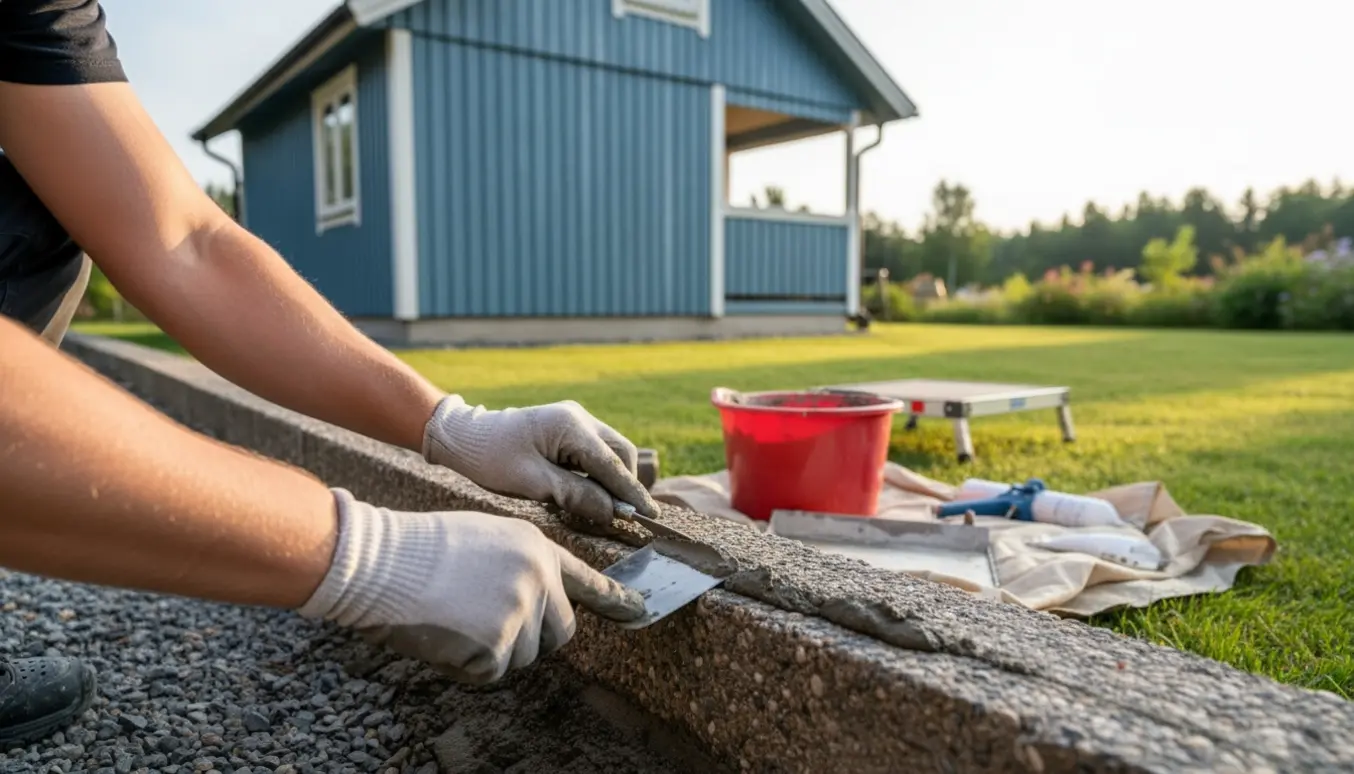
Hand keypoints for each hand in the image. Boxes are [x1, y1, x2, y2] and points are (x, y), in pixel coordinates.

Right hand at [298, 489, 644, 683]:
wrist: (381, 560)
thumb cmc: (420, 548)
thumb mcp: (485, 539)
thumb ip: (520, 567)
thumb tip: (536, 603)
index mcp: (536, 548)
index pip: (586, 581)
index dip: (616, 600)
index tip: (640, 612)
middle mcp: (538, 577)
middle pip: (560, 632)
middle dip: (535, 639)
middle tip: (493, 627)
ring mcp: (521, 610)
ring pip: (525, 656)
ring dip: (494, 651)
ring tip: (456, 617)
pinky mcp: (499, 642)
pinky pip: (492, 671)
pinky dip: (468, 664)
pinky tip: (445, 633)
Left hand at [421, 395, 659, 524]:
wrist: (462, 436)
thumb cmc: (490, 458)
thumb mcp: (532, 483)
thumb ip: (576, 495)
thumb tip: (612, 512)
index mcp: (570, 426)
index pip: (612, 464)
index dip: (632, 492)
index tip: (650, 515)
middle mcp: (578, 418)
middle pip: (620, 452)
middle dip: (626, 484)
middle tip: (629, 516)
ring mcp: (574, 421)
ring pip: (610, 452)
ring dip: (613, 479)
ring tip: (611, 509)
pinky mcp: (566, 430)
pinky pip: (594, 452)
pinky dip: (599, 473)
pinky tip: (592, 495)